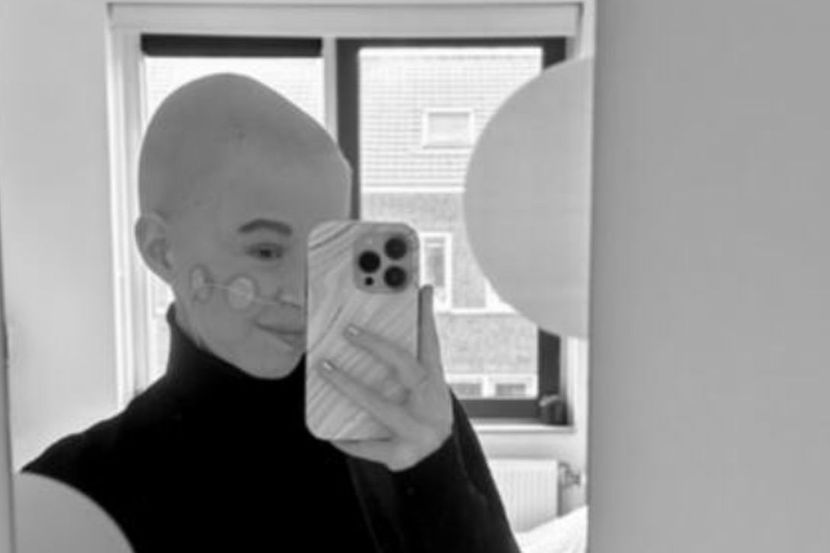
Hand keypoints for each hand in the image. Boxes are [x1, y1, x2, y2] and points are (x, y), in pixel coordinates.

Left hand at [316, 285, 453, 470]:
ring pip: (380, 406)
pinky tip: (329, 432)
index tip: (417, 289)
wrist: (438, 466)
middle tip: (348, 330)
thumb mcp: (427, 388)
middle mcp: (430, 404)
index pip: (431, 343)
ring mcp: (417, 430)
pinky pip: (368, 444)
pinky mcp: (400, 454)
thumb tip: (408, 311)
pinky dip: (348, 438)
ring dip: (350, 385)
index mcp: (436, 383)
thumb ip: (413, 358)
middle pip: (405, 366)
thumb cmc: (425, 416)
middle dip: (376, 346)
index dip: (424, 316)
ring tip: (324, 367)